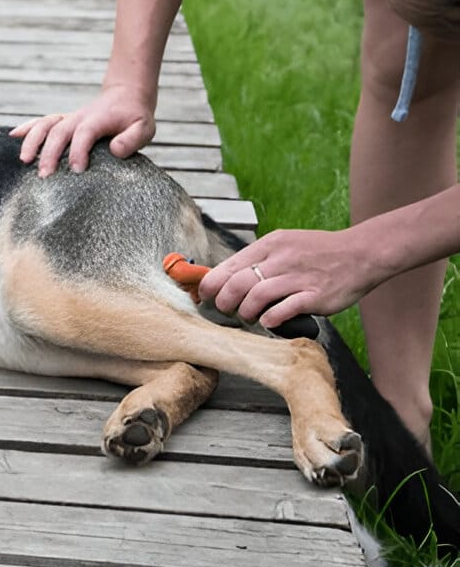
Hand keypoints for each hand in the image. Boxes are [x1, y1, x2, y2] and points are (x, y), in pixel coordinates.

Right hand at [10, 85, 155, 175]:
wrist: (126, 96)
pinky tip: (13, 136)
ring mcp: (69, 118)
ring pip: (45, 125)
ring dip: (32, 141)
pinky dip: (27, 128)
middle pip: (58, 132)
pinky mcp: (63, 122)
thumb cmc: (135, 116)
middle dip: (49, 153)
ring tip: (24, 160)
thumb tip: (115, 150)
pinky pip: (41, 122)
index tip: (77, 170)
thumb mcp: (145, 128)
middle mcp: (79, 118)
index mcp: (98, 120)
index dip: (78, 151)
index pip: (84, 134)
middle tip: (45, 176)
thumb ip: (132, 139)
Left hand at [198, 228, 383, 328]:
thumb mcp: (285, 245)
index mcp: (270, 245)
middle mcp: (281, 259)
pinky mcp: (315, 296)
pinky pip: (283, 310)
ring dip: (245, 312)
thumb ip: (259, 260)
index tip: (204, 296)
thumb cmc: (319, 252)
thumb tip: (227, 277)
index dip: (210, 285)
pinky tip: (270, 321)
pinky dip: (270, 319)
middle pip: (236, 283)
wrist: (363, 252)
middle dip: (224, 302)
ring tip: (248, 316)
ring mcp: (298, 278)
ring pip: (256, 297)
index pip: (228, 266)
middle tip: (226, 310)